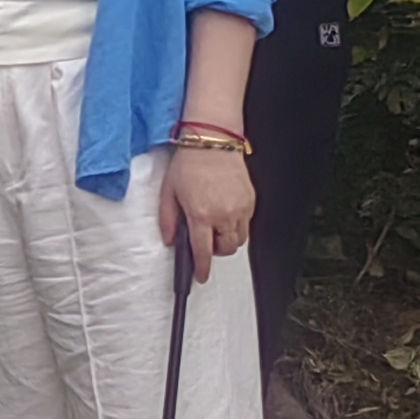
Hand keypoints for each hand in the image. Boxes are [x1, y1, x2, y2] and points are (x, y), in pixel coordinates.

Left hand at [160, 141, 255, 276]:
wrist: (213, 142)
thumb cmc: (189, 164)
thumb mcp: (169, 192)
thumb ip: (168, 219)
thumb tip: (170, 240)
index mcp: (201, 214)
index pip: (203, 251)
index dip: (202, 268)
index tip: (201, 276)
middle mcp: (224, 214)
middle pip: (226, 249)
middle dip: (216, 251)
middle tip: (205, 241)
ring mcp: (241, 208)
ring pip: (239, 239)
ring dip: (227, 240)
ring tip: (215, 227)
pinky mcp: (251, 200)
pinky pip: (247, 224)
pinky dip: (236, 225)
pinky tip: (224, 213)